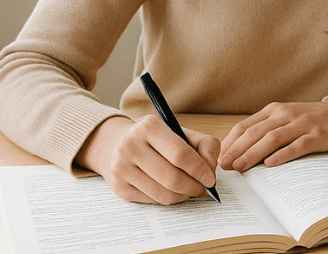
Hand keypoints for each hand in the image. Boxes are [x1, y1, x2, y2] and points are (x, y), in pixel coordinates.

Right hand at [76, 115, 220, 204]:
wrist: (116, 143)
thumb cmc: (157, 139)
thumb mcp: (182, 132)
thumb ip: (205, 145)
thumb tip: (210, 170)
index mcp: (149, 127)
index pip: (180, 154)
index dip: (200, 170)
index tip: (211, 180)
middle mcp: (131, 146)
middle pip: (172, 179)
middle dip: (194, 187)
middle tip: (203, 188)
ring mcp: (121, 168)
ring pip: (163, 195)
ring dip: (183, 196)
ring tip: (189, 189)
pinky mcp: (119, 187)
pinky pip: (153, 201)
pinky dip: (168, 198)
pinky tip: (171, 190)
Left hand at [218, 100, 327, 171]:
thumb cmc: (309, 120)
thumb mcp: (285, 118)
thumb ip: (265, 129)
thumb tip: (238, 152)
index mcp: (274, 110)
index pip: (246, 126)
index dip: (231, 142)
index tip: (219, 157)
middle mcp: (286, 114)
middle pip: (256, 133)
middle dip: (237, 150)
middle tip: (224, 166)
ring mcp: (302, 124)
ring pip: (272, 139)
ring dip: (253, 154)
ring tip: (240, 167)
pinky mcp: (317, 136)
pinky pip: (297, 146)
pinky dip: (282, 155)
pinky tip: (270, 164)